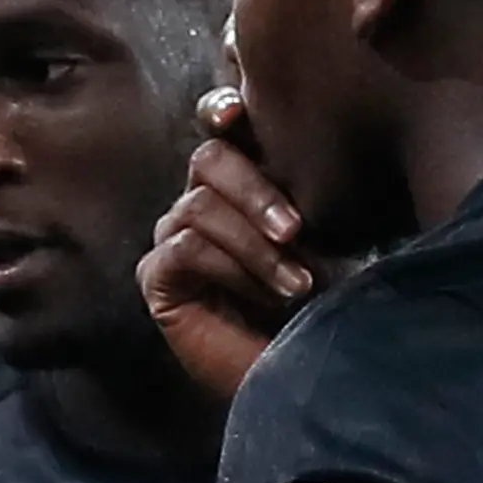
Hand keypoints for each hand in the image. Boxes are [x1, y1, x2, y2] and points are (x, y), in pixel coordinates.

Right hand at [141, 89, 321, 399]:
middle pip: (209, 157)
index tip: (237, 113)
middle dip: (256, 189)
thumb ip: (307, 187)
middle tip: (295, 230)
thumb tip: (318, 136)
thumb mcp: (325, 236)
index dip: (222, 108)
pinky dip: (231, 268)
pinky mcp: (157, 277)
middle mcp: (202, 202)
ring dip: (255, 246)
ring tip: (296, 285)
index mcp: (241, 183)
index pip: (220, 127)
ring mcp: (175, 238)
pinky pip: (185, 247)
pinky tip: (264, 297)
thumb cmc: (321, 305)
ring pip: (200, 205)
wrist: (302, 374)